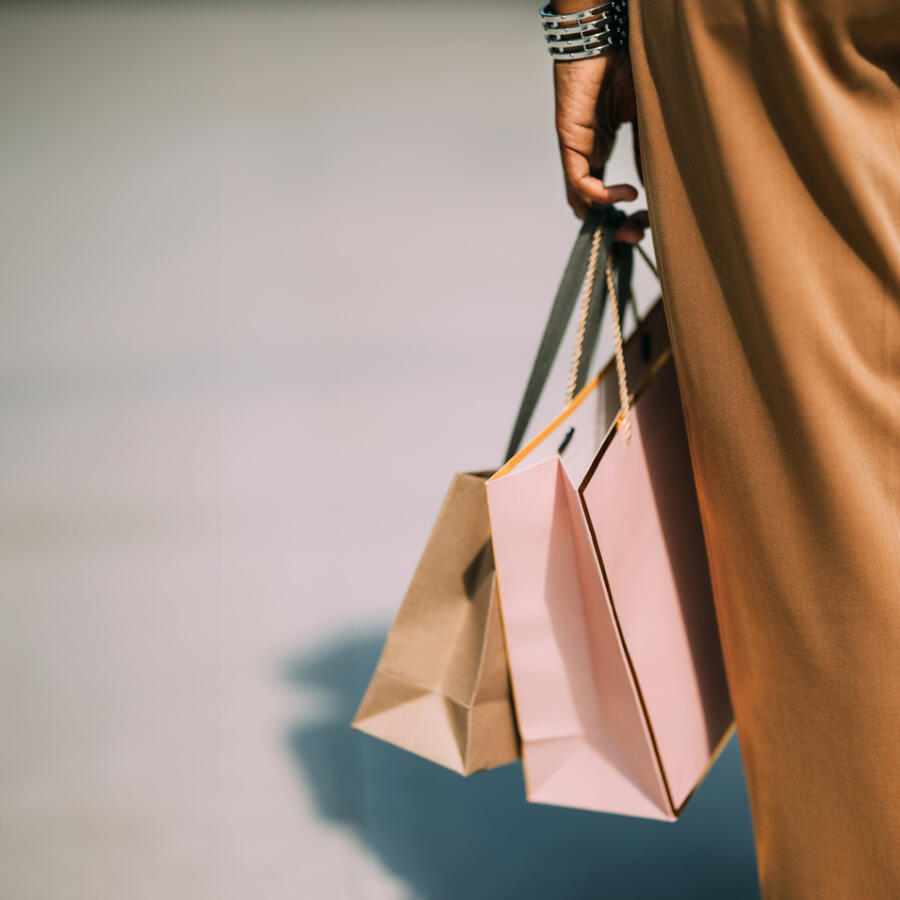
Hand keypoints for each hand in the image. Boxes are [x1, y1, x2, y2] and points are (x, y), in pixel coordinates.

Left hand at [553, 50, 646, 242]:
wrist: (607, 34)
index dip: (623, 214)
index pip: (604, 194)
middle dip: (613, 228)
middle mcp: (586, 152)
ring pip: (580, 199)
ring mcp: (576, 148)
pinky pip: (578, 180)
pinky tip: (626, 193)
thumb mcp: (646, 120)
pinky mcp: (570, 140)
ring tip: (633, 225)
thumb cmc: (628, 66)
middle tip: (638, 237)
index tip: (647, 224)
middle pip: (589, 205)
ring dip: (605, 219)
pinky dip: (600, 194)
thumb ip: (647, 153)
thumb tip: (657, 187)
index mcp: (601, 147)